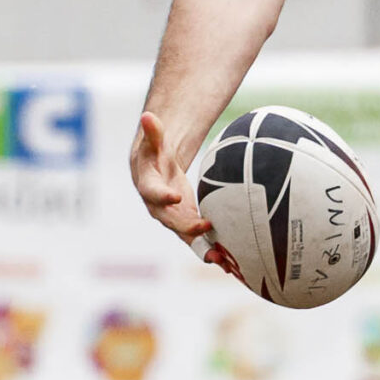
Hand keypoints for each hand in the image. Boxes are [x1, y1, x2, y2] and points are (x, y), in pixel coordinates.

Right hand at [132, 111, 243, 279]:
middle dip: (188, 227)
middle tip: (207, 227)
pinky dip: (212, 250)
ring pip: (187, 238)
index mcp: (149, 188)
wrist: (153, 174)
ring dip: (203, 249)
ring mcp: (173, 219)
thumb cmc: (153, 156)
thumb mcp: (153, 144)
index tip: (176, 196)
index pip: (154, 194)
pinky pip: (198, 240)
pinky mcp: (186, 224)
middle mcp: (159, 209)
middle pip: (172, 221)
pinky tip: (232, 264)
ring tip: (222, 261)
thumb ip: (153, 133)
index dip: (164, 197)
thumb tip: (147, 115)